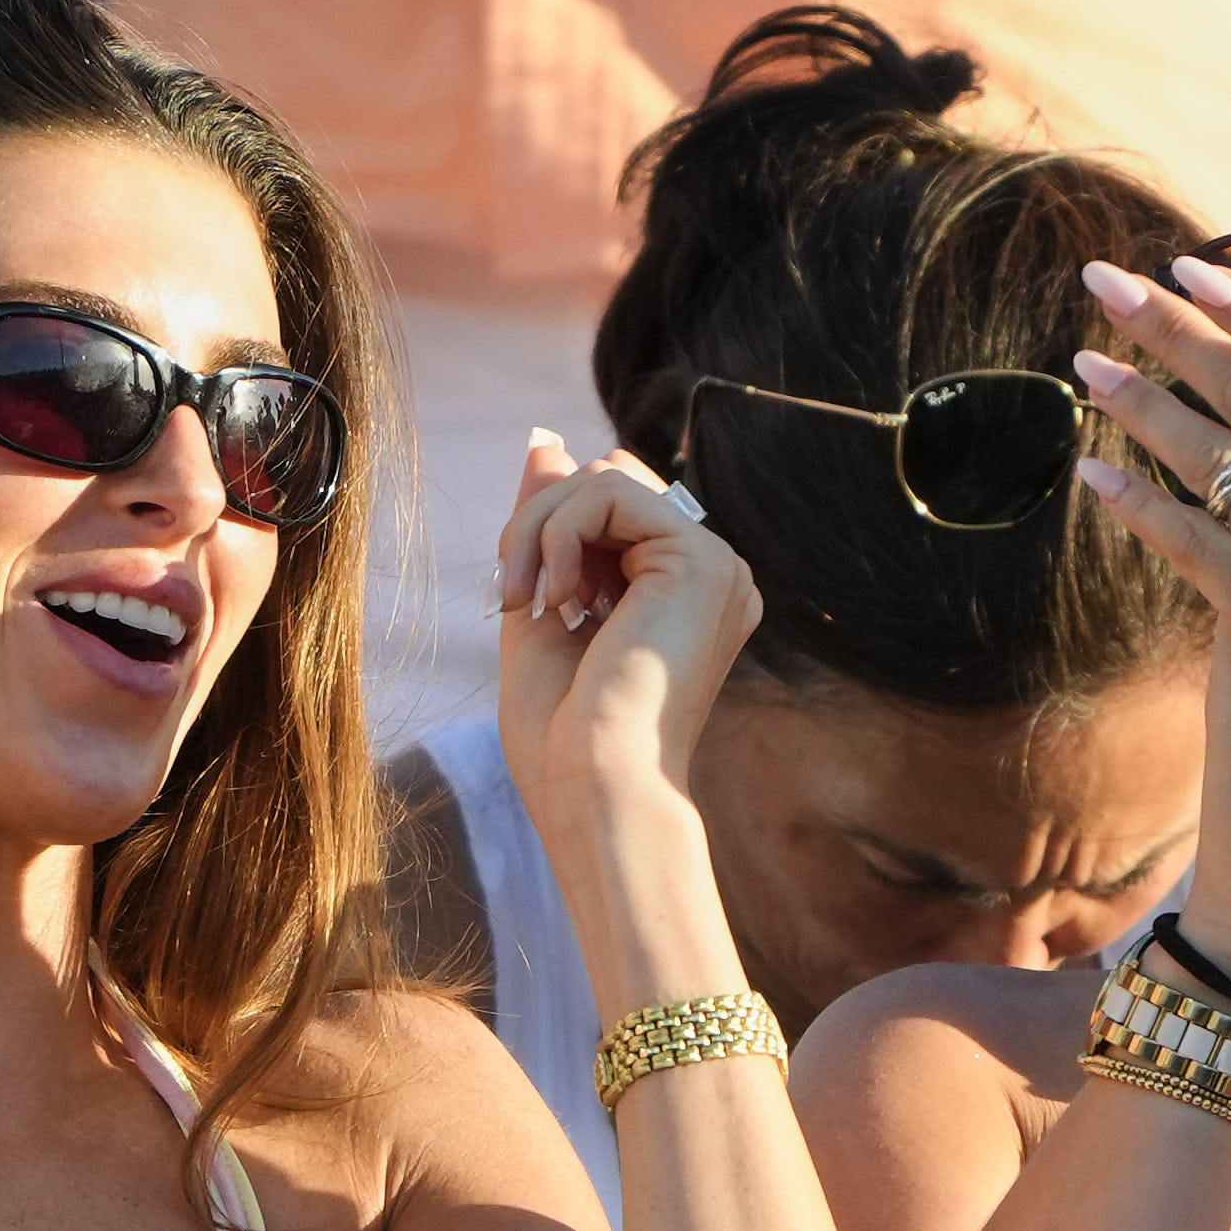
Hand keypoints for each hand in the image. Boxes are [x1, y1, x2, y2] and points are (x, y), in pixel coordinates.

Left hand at [495, 435, 762, 858]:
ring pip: (605, 477)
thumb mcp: (539, 608)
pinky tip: (558, 597)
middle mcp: (710, 577)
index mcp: (679, 596)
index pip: (609, 509)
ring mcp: (716, 567)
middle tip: (514, 598)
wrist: (595, 790)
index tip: (517, 596)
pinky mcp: (704, 560)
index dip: (548, 529)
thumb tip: (546, 441)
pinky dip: (557, 533)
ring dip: (538, 529)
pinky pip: (608, 489)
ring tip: (528, 601)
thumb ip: (545, 528)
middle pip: (608, 482)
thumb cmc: (564, 738)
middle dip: (538, 523)